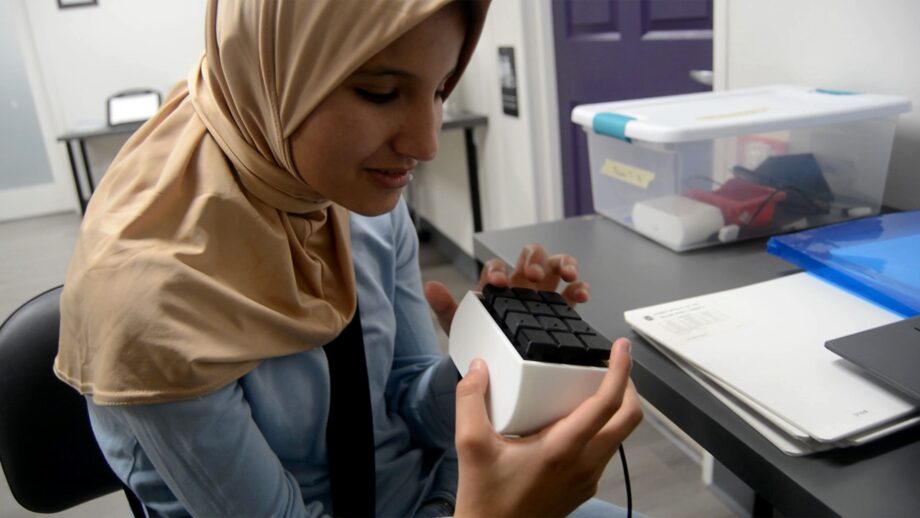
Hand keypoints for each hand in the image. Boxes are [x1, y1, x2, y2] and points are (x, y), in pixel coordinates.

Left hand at [425, 243, 589, 333]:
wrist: (495, 368)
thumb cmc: (478, 340)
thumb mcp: (459, 326)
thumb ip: (444, 307)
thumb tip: (430, 286)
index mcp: (497, 285)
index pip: (497, 266)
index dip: (499, 270)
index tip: (499, 284)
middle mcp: (521, 284)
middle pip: (531, 255)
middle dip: (534, 259)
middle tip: (533, 275)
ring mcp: (543, 293)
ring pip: (555, 265)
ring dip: (563, 264)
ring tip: (568, 275)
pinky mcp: (562, 309)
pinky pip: (574, 292)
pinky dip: (580, 288)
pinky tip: (582, 295)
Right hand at [453, 338, 641, 517]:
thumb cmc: (486, 496)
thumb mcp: (471, 446)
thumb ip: (471, 401)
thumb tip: (478, 367)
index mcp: (563, 449)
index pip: (608, 404)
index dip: (621, 371)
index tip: (621, 347)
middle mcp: (585, 464)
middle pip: (629, 419)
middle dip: (628, 386)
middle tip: (612, 364)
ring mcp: (588, 478)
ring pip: (620, 436)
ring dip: (617, 408)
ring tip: (593, 386)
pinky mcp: (584, 488)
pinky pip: (605, 450)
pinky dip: (603, 427)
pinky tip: (576, 419)